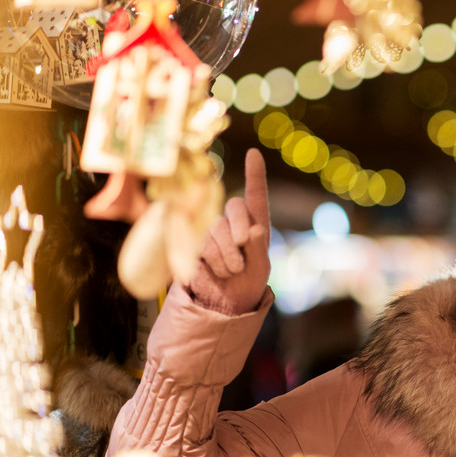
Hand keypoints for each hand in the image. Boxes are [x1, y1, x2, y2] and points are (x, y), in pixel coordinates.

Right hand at [187, 149, 270, 314]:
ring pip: (217, 228)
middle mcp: (233, 223)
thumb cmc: (248, 283)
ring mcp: (212, 231)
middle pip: (234, 207)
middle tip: (243, 252)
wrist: (224, 303)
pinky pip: (202, 244)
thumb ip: (259, 249)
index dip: (255, 175)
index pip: (256, 196)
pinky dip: (214, 261)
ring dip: (227, 254)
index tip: (254, 153)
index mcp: (255, 224)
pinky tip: (217, 272)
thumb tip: (255, 230)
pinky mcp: (194, 244)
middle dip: (240, 229)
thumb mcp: (261, 269)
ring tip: (232, 271)